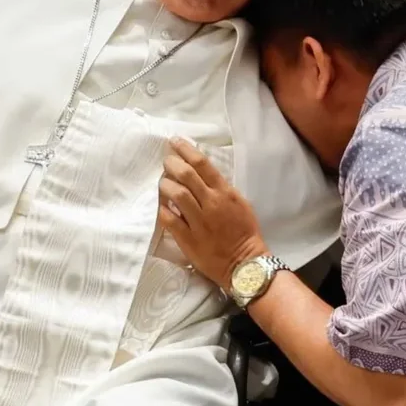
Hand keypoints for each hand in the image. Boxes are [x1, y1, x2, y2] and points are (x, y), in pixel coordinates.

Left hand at [157, 138, 269, 290]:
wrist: (244, 263)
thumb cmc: (244, 232)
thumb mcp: (239, 203)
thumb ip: (221, 188)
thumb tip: (202, 175)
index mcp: (225, 192)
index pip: (202, 164)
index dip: (185, 149)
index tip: (175, 142)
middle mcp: (211, 203)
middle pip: (186, 174)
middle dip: (172, 163)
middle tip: (166, 161)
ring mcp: (199, 221)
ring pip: (176, 194)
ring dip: (165, 184)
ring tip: (162, 182)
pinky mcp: (188, 238)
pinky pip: (169, 219)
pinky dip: (162, 209)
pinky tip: (161, 205)